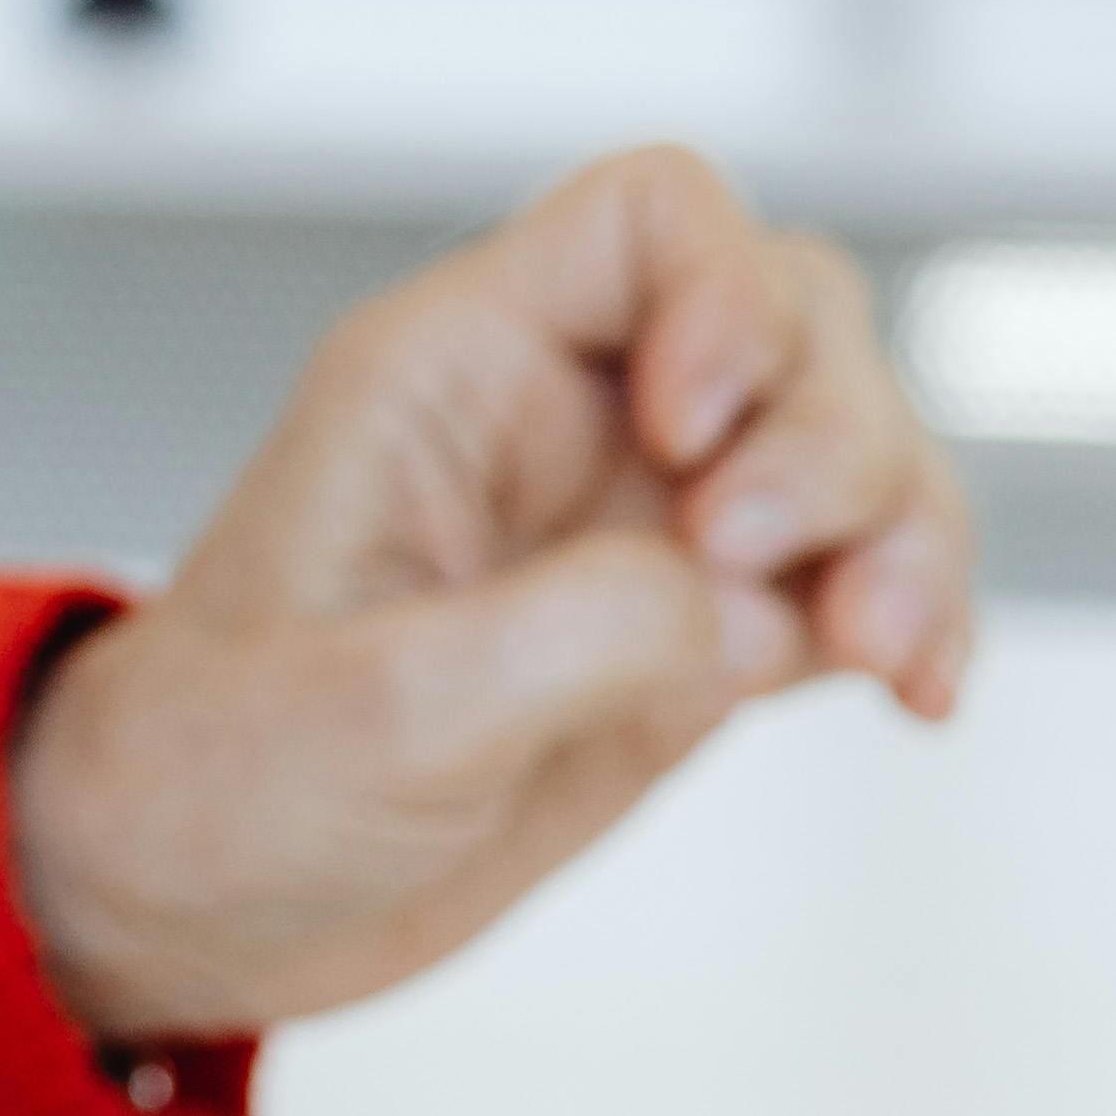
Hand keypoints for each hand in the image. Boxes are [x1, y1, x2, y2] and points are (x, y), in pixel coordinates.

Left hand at [0, 144, 976, 1041]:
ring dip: (907, 527)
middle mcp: (566, 419)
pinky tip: (916, 693)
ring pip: (851, 441)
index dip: (723, 294)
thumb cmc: (218, 772)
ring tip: (875, 653)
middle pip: (792, 317)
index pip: (651, 214)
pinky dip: (918, 614)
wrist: (197, 901)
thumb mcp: (375, 708)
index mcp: (455, 369)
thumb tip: (747, 605)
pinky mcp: (695, 635)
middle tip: (755, 568)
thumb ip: (569, 634)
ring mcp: (642, 525)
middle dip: (832, 431)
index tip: (698, 439)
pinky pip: (854, 572)